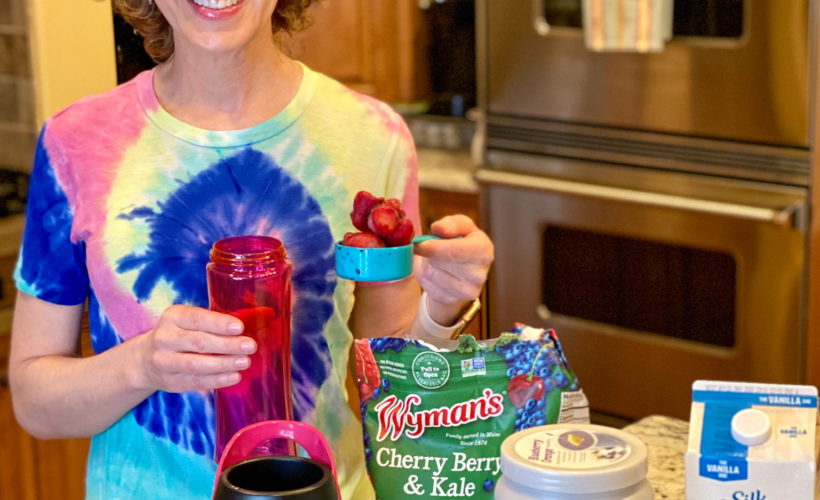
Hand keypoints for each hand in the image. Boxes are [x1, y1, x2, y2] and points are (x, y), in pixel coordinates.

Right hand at [133, 305, 255, 392]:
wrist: (146, 358)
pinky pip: (196, 382)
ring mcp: (164, 361)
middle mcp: (165, 338)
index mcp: (173, 316)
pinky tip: (234, 376)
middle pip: (199, 342)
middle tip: (250, 346)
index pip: (197, 318)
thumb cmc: (182, 334)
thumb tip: (263, 315)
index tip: (239, 327)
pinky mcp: (170, 381)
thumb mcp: (192, 321)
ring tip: (245, 362)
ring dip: (224, 363)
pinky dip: (217, 380)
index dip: (218, 323)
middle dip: (227, 345)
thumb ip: (220, 321)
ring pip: (196, 364)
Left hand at [413, 214, 493, 323]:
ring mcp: (467, 291)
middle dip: (429, 253)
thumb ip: (451, 224)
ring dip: (427, 265)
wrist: (463, 271)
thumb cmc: (462, 242)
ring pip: (431, 275)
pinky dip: (427, 278)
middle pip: (439, 263)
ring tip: (436, 261)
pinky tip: (436, 272)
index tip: (418, 243)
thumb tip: (438, 228)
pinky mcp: (453, 300)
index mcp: (483, 250)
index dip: (433, 246)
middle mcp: (479, 274)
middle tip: (429, 247)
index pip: (455, 251)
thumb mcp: (460, 226)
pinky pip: (428, 287)